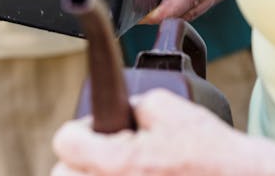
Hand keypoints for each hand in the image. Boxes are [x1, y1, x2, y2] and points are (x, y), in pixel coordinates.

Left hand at [52, 89, 260, 175]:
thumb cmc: (213, 155)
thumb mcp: (170, 108)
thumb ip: (133, 105)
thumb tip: (121, 110)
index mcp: (116, 163)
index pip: (64, 141)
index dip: (81, 129)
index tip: (95, 130)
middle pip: (62, 175)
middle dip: (79, 162)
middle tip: (107, 155)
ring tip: (125, 172)